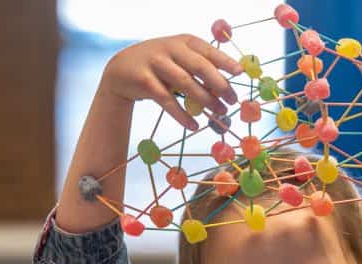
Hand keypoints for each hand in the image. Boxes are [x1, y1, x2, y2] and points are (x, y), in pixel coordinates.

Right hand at [102, 34, 241, 130]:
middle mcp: (170, 48)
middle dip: (219, 84)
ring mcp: (156, 63)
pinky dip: (182, 115)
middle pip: (200, 67)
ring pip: (185, 84)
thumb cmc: (159, 65)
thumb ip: (198, 68)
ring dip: (205, 100)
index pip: (208, 50)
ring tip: (220, 113)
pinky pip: (167, 101)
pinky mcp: (145, 82)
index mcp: (183, 41)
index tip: (240, 73)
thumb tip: (225, 89)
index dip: (225, 61)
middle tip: (232, 100)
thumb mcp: (178, 59)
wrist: (121, 69)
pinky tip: (194, 125)